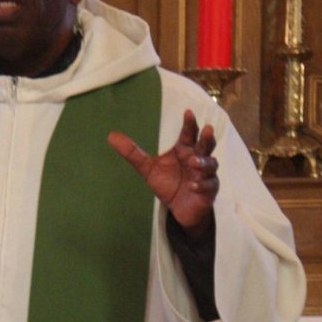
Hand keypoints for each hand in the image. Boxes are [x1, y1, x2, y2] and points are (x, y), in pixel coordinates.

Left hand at [108, 109, 218, 237]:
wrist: (178, 209)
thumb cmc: (168, 183)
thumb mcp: (147, 168)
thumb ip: (132, 153)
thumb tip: (110, 136)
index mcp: (184, 149)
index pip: (189, 134)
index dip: (189, 123)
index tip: (188, 112)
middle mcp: (197, 159)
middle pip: (206, 145)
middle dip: (207, 138)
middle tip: (208, 129)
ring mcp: (206, 174)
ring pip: (211, 164)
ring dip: (204, 163)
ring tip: (194, 162)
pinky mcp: (209, 191)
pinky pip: (209, 186)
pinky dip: (202, 185)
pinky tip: (193, 185)